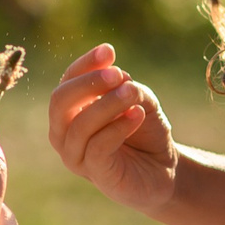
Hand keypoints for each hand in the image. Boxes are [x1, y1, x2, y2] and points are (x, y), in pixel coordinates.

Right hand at [48, 44, 178, 213]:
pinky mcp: (94, 173)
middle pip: (60, 101)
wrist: (164, 169)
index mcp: (70, 109)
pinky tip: (137, 115)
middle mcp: (64, 132)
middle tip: (118, 74)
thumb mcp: (138, 99)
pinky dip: (118, 127)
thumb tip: (115, 76)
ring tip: (132, 93)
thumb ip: (125, 86)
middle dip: (89, 83)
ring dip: (108, 104)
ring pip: (80, 125)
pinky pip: (98, 147)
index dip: (85, 64)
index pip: (67, 80)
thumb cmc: (146, 131)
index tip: (108, 51)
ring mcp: (75, 155)